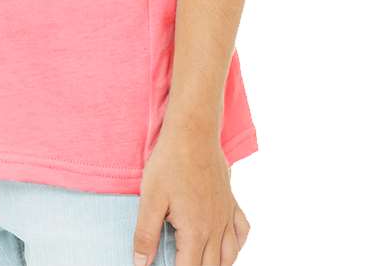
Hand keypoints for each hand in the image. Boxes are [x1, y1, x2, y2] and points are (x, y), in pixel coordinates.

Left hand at [132, 120, 250, 264]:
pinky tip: (226, 246)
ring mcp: (226, 214)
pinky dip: (236, 245)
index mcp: (195, 231)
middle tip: (181, 261)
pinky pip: (242, 231)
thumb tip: (141, 263)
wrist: (193, 131)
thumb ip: (145, 234)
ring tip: (201, 262)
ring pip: (230, 255)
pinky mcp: (231, 201)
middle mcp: (215, 227)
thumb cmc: (170, 162)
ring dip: (218, 265)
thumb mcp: (150, 198)